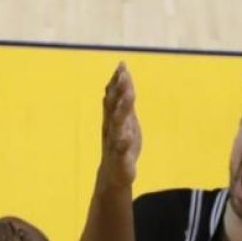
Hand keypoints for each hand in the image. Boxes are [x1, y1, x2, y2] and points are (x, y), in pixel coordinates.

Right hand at [99, 62, 140, 187]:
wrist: (113, 175)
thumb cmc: (120, 145)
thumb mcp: (123, 120)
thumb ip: (122, 100)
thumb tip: (121, 75)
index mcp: (113, 118)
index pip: (114, 97)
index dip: (117, 81)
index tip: (122, 65)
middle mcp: (112, 128)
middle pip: (114, 107)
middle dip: (119, 91)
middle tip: (124, 75)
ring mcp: (115, 143)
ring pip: (118, 125)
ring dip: (122, 110)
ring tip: (129, 96)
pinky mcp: (120, 159)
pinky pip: (121, 151)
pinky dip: (123, 144)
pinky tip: (126, 137)